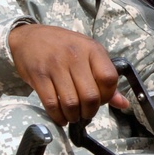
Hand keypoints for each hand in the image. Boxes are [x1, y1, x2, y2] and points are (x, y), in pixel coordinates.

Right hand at [8, 23, 128, 124]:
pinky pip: (51, 103)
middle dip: (89, 111)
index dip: (108, 95)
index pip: (109, 78)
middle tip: (86, 113)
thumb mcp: (87, 54)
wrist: (29, 37)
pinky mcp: (39, 76)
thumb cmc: (63, 47)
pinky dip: (58, 116)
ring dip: (74, 116)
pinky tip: (60, 117)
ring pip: (71, 103)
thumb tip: (124, 104)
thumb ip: (104, 78)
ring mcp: (55, 65)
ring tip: (73, 116)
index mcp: (92, 49)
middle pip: (90, 95)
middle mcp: (75, 55)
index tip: (101, 100)